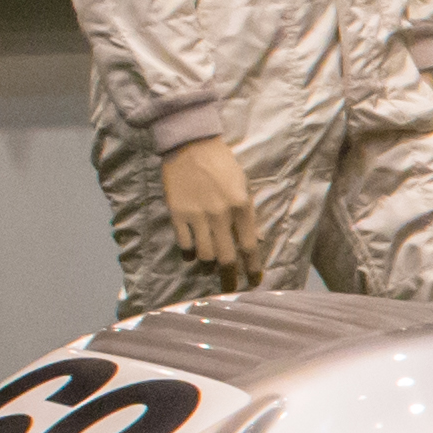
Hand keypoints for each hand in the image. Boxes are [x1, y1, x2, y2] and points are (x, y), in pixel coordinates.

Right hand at [161, 136, 256, 275]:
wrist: (190, 144)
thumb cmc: (222, 164)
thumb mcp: (243, 185)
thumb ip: (247, 214)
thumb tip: (251, 242)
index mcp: (241, 206)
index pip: (250, 247)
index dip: (252, 268)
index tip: (254, 281)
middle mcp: (220, 215)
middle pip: (227, 258)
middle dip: (230, 279)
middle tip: (231, 288)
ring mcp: (197, 216)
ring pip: (205, 255)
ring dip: (209, 267)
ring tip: (210, 269)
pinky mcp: (177, 214)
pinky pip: (184, 244)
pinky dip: (189, 254)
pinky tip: (192, 256)